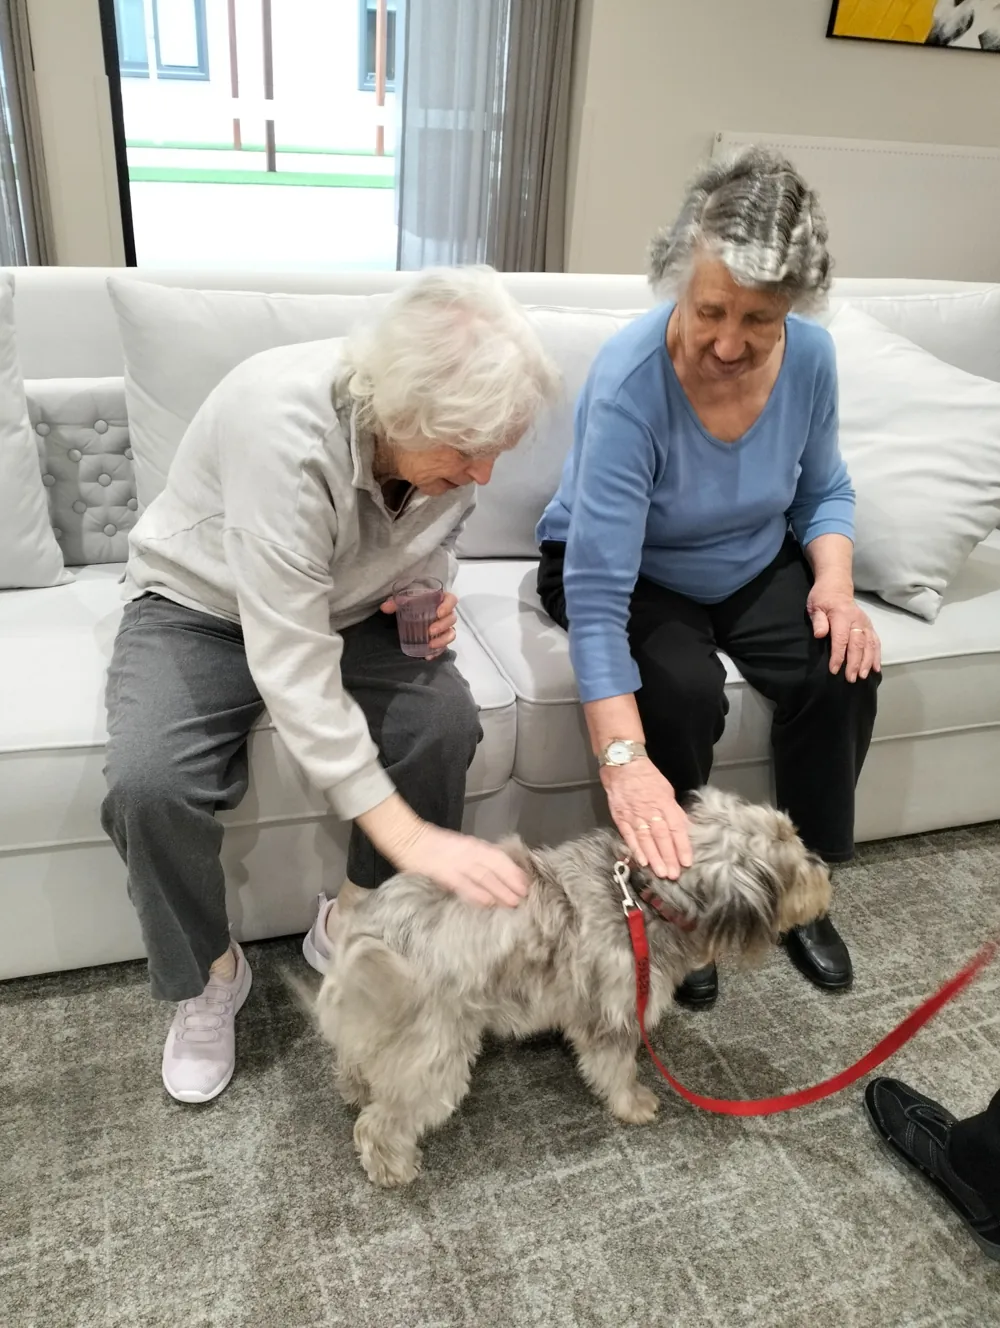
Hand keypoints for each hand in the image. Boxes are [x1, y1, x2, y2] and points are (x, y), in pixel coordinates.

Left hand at [381, 591, 457, 658]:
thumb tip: (384, 608)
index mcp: (440, 600)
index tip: (439, 613)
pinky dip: (438, 652)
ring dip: (443, 640)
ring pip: (451, 633)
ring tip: (431, 645)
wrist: (413, 611)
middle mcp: (446, 613)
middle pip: (452, 618)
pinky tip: (429, 656)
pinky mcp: (441, 638)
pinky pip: (444, 646)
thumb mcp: (404, 600)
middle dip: (443, 626)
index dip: (448, 606)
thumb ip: (395, 602)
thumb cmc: (413, 603)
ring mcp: (445, 626)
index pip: (451, 600)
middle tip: (430, 631)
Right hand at [390, 821, 527, 907]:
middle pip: (495, 870)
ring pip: (484, 878)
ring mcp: (458, 863)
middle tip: (524, 899)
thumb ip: (477, 856)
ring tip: (513, 904)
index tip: (525, 884)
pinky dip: (477, 894)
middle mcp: (469, 853)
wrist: (409, 838)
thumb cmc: (435, 844)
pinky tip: (488, 903)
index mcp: (474, 845)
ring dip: (500, 891)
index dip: (513, 871)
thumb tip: (495, 870)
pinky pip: (464, 886)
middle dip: (511, 885)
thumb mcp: (460, 845)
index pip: (499, 858)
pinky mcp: (445, 873)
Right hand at [600, 759, 691, 879]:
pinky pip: (629, 836)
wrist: (623, 765)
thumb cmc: (648, 777)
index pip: (676, 828)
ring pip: (646, 840)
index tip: (687, 862)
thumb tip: (684, 829)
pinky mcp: (621, 817)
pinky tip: (642, 861)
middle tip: (674, 874)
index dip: (682, 846)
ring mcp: (634, 815)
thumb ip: (674, 811)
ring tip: (660, 873)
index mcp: (665, 802)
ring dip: (654, 858)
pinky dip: (636, 849)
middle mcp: (650, 810)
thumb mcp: (667, 790)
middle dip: (668, 857)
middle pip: (662, 837)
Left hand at [807, 579, 881, 681]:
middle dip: (854, 663)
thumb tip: (820, 634)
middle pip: (857, 645)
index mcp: (841, 616)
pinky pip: (876, 642)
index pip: (841, 639)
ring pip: (869, 645)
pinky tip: (876, 668)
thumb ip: (818, 621)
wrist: (837, 587)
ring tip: (863, 676)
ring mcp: (865, 624)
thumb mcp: (815, 607)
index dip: (838, 656)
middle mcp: (857, 621)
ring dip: (867, 662)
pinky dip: (877, 656)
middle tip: (850, 678)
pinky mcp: (870, 627)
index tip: (834, 669)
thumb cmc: (822, 599)